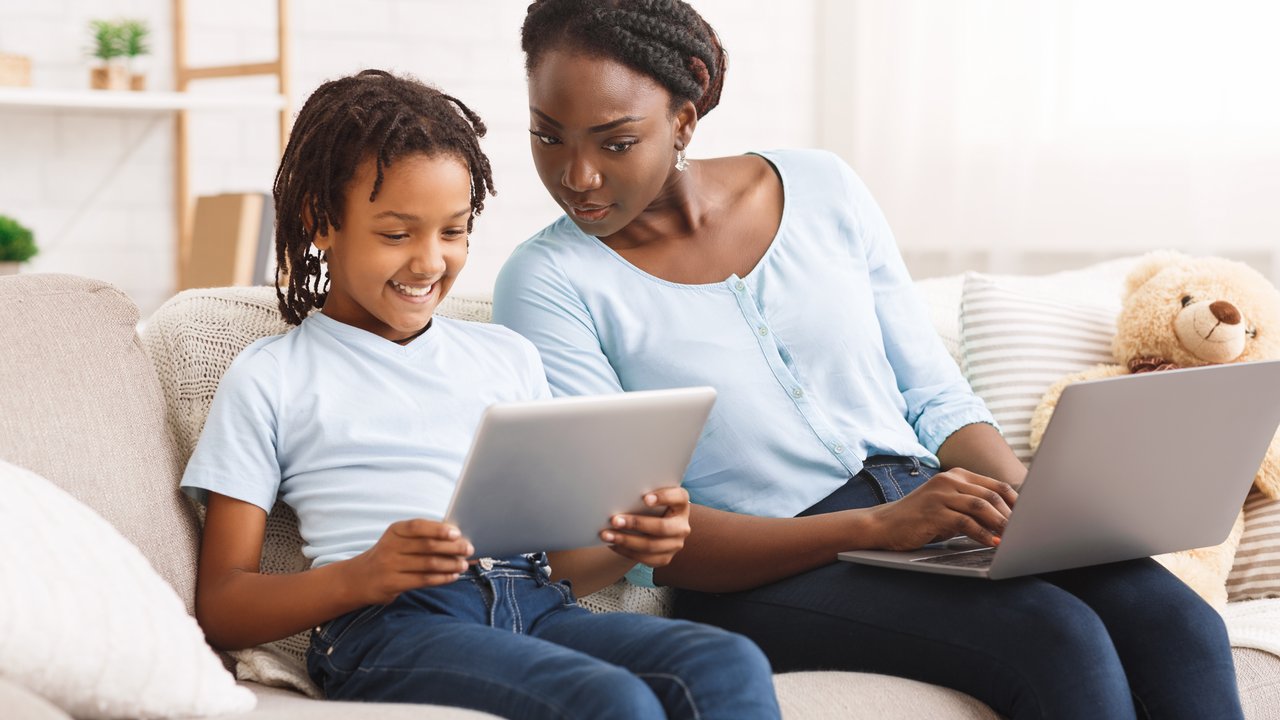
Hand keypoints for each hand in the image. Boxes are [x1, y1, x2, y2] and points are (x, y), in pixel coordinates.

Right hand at [342, 519, 472, 604]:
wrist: (361, 578)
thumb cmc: (391, 555)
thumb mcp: (400, 540)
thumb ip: (423, 536)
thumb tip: (458, 537)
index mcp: (395, 530)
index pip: (418, 526)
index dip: (438, 529)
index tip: (457, 533)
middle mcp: (390, 546)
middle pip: (427, 546)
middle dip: (452, 548)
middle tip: (469, 549)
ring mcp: (390, 566)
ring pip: (428, 564)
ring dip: (450, 564)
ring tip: (464, 564)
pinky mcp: (392, 583)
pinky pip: (423, 580)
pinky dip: (442, 578)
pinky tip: (453, 576)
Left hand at [600, 487, 691, 567]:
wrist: (653, 525)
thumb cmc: (648, 505)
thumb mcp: (651, 496)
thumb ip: (642, 492)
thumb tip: (616, 490)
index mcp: (681, 504)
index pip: (679, 497)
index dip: (663, 498)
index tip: (645, 498)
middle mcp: (682, 526)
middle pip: (661, 527)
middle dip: (636, 523)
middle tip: (614, 520)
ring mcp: (675, 544)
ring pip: (650, 546)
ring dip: (625, 540)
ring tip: (607, 535)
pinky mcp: (665, 558)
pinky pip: (645, 558)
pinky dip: (626, 551)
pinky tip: (612, 544)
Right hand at [868, 469, 1017, 550]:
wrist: (884, 524)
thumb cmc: (921, 518)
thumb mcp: (949, 506)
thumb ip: (973, 507)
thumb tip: (1007, 520)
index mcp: (956, 476)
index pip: (995, 485)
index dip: (1017, 502)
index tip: (1030, 518)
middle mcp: (949, 480)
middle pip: (991, 495)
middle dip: (1012, 515)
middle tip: (1026, 532)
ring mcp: (939, 494)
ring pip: (980, 506)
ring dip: (1000, 524)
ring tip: (1013, 538)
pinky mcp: (933, 512)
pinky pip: (964, 522)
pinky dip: (982, 534)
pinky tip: (992, 543)